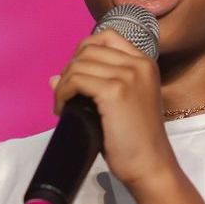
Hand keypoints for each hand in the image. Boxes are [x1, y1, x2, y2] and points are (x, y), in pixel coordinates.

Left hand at [49, 29, 176, 189]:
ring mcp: (128, 76)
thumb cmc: (136, 142)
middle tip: (66, 95)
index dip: (83, 52)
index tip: (76, 77)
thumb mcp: (120, 106)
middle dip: (70, 70)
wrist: (150, 166)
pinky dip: (63, 94)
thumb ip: (95, 85)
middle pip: (89, 49)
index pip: (107, 37)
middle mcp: (139, 64)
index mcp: (145, 63)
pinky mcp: (114, 91)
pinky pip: (75, 80)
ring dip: (63, 84)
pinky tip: (63, 110)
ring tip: (63, 106)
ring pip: (79, 64)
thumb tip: (54, 78)